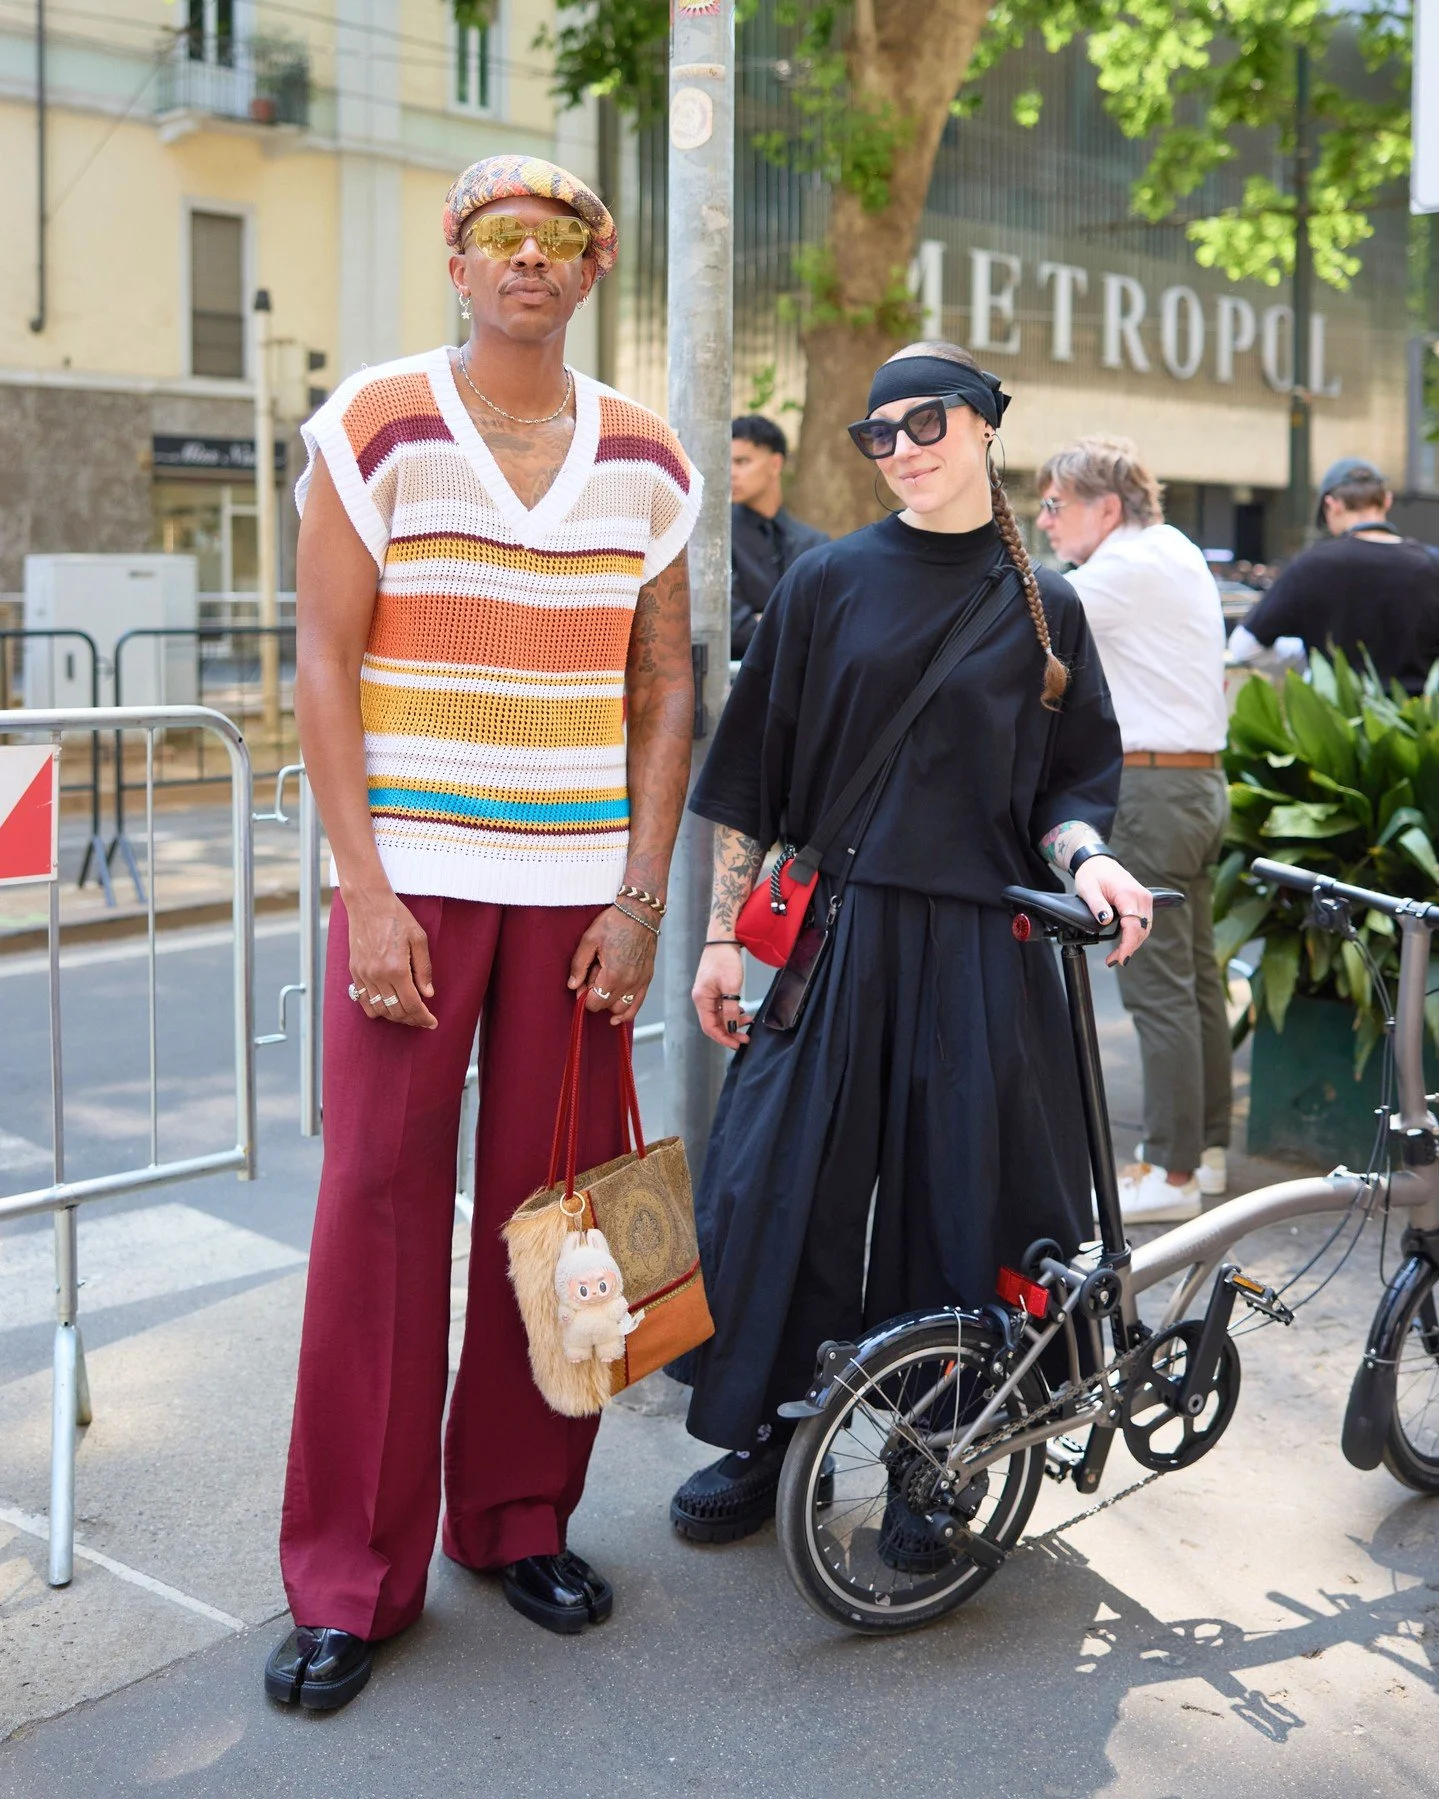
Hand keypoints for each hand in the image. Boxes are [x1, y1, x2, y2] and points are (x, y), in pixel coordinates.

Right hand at [344, 887, 436, 1026]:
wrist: (369, 904)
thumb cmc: (397, 918)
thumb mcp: (419, 939)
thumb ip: (424, 969)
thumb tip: (428, 994)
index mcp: (396, 968)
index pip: (412, 1004)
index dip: (423, 1017)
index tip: (432, 1022)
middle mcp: (378, 975)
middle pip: (396, 1011)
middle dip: (412, 1019)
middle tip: (423, 1019)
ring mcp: (364, 975)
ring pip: (380, 1009)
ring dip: (395, 1016)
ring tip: (408, 1014)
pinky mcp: (355, 972)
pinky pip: (363, 1001)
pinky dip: (376, 1009)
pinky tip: (388, 1007)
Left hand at [568, 905, 656, 1022]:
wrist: (640, 912)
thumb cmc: (614, 923)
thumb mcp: (589, 940)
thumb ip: (579, 966)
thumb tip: (573, 986)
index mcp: (613, 975)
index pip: (594, 1003)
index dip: (584, 996)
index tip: (581, 983)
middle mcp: (629, 983)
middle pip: (606, 1006)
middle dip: (596, 996)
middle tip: (592, 977)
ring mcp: (640, 982)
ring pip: (621, 1010)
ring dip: (609, 1003)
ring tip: (604, 986)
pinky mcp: (647, 978)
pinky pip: (637, 1005)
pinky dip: (627, 1013)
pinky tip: (616, 1017)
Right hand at [693, 944, 750, 1046]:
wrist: (723, 940)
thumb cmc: (725, 959)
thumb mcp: (731, 986)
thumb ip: (731, 1009)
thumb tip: (731, 1028)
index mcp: (701, 999)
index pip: (709, 1027)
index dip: (723, 1038)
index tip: (737, 1044)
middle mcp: (701, 999)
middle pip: (714, 1023)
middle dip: (730, 1032)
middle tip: (745, 1037)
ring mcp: (707, 994)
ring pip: (719, 1016)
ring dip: (732, 1021)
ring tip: (748, 1020)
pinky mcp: (713, 989)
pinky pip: (721, 1007)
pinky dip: (731, 1012)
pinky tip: (742, 1010)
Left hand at [1074, 857, 1152, 968]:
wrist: (1099, 861)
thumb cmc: (1092, 874)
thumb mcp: (1087, 889)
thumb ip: (1097, 905)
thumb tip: (1106, 920)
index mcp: (1128, 894)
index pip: (1133, 925)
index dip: (1128, 945)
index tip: (1121, 959)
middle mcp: (1141, 896)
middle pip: (1141, 930)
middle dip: (1129, 948)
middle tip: (1113, 961)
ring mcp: (1144, 899)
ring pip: (1144, 928)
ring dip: (1133, 944)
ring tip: (1117, 956)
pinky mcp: (1143, 901)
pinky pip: (1143, 923)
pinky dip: (1135, 935)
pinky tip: (1125, 944)